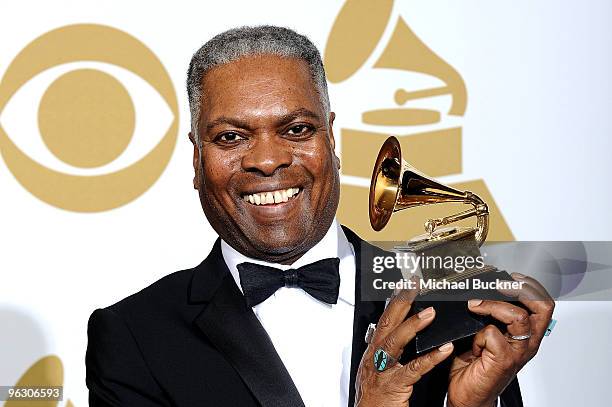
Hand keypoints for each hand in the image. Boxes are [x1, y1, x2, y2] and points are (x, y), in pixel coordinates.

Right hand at [355, 285, 453, 406]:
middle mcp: (374, 359)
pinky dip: (429, 358)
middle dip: (401, 303)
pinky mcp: (393, 386)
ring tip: (431, 313)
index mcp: (372, 354)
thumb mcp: (376, 372)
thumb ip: (385, 355)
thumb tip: (396, 338)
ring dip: (413, 325)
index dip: (394, 303)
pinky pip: (413, 369)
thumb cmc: (374, 401)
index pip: (383, 321)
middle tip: (415, 287)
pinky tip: (443, 350)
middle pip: (386, 324)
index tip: (404, 287)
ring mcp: (382, 372)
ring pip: (395, 342)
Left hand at [447, 273, 554, 406]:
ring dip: (492, 305)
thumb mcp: (483, 333)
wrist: (469, 396)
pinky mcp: (503, 361)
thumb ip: (487, 315)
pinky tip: (474, 345)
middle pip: (541, 306)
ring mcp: (517, 352)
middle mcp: (526, 342)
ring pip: (518, 316)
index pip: (543, 303)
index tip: (511, 277)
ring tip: (474, 306)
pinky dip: (479, 334)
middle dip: (519, 289)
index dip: (530, 286)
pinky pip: (493, 334)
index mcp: (525, 334)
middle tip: (498, 285)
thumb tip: (477, 289)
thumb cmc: (474, 366)